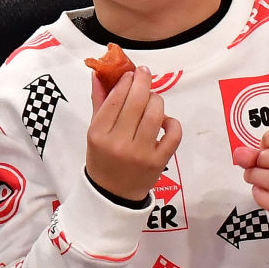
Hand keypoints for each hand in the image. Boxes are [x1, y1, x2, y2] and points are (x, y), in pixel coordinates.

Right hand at [84, 66, 181, 203]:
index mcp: (99, 134)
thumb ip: (99, 102)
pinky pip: (173, 134)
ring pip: (155, 114)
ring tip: (153, 99)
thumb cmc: (103, 159)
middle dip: (143, 82)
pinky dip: (172, 122)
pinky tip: (164, 121)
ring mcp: (140, 153)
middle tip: (144, 74)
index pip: (115, 99)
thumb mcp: (95, 132)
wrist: (112, 194)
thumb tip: (99, 74)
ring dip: (156, 100)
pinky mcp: (158, 162)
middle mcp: (118, 143)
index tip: (130, 73)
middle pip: (136, 102)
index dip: (126, 81)